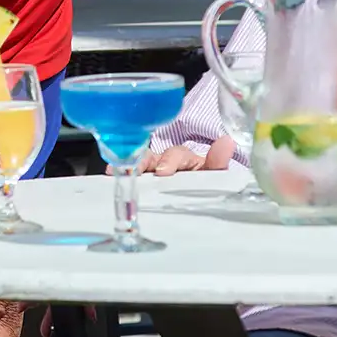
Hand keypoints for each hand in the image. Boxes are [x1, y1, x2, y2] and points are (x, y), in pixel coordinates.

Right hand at [110, 136, 235, 176]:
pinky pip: (129, 177)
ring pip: (137, 164)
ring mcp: (150, 172)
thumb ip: (217, 162)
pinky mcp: (140, 183)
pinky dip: (118, 176)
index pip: (175, 154)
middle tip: (136, 170)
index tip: (164, 172)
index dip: (169, 161)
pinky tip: (109, 179)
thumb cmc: (204, 180)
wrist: (200, 194)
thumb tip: (227, 142)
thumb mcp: (213, 174)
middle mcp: (163, 161)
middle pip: (150, 156)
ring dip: (126, 166)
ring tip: (113, 171)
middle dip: (141, 161)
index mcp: (183, 158)